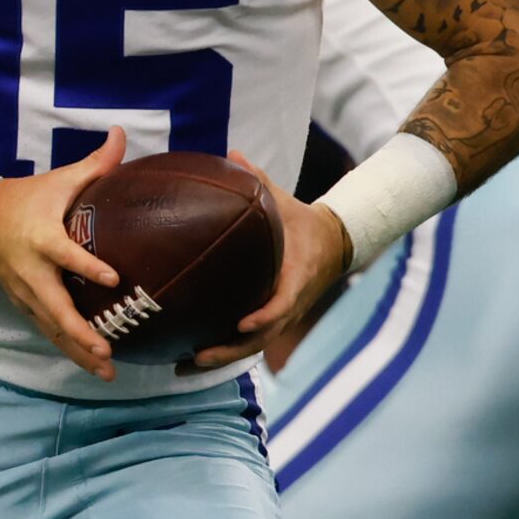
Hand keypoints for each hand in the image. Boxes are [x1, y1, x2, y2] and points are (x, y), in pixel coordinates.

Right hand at [0, 125, 123, 381]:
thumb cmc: (25, 198)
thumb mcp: (58, 181)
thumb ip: (94, 164)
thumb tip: (121, 134)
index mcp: (43, 240)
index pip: (66, 256)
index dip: (88, 267)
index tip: (113, 278)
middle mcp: (32, 273)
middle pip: (56, 309)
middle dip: (81, 333)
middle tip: (107, 350)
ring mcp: (26, 294)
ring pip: (52, 329)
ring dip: (78, 351)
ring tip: (106, 372)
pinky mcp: (24, 304)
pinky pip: (47, 331)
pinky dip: (68, 349)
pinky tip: (92, 364)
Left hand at [184, 150, 350, 372]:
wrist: (334, 243)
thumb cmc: (303, 221)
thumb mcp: (284, 201)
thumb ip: (259, 180)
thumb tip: (232, 152)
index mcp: (295, 277)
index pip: (283, 303)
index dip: (265, 317)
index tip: (242, 323)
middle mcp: (288, 304)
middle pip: (260, 338)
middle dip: (229, 350)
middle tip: (197, 356)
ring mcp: (280, 316)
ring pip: (251, 346)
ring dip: (220, 358)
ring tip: (183, 366)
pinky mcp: (272, 320)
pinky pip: (246, 340)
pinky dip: (222, 349)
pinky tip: (189, 357)